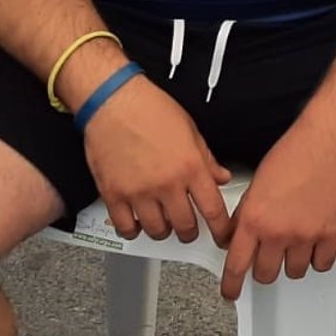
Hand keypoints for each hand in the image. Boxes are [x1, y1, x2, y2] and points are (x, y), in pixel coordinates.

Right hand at [82, 75, 233, 247]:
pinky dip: (134, 230)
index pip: (213, 210)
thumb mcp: (190, 129)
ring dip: (163, 230)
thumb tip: (221, 176)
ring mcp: (139, 192)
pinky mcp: (114, 194)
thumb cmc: (150, 109)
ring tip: (163, 221)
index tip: (222, 236)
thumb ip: (206, 159)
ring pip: (157, 231)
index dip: (221, 229)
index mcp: (190, 166)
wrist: (113, 100)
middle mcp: (167, 183)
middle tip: (189, 228)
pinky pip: (127, 227)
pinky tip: (138, 221)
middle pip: (185, 226)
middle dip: (190, 231)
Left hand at [220, 124, 335, 300]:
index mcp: (254, 218)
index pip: (236, 264)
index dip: (232, 285)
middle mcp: (277, 231)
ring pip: (294, 271)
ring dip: (292, 262)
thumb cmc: (293, 153)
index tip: (231, 292)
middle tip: (268, 257)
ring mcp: (305, 236)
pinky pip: (321, 264)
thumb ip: (245, 215)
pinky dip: (317, 258)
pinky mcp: (330, 234)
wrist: (326, 141)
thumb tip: (236, 235)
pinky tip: (314, 244)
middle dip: (264, 268)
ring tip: (295, 243)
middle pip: (266, 274)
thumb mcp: (256, 183)